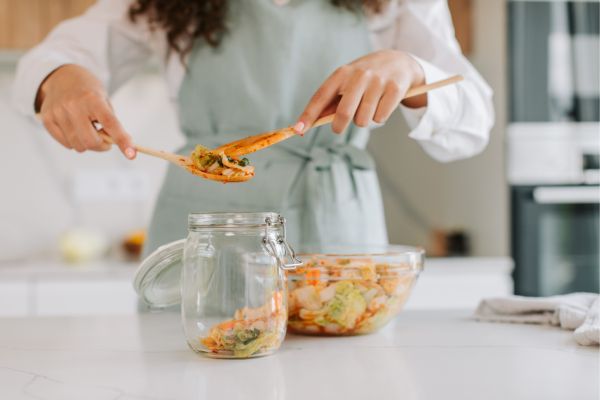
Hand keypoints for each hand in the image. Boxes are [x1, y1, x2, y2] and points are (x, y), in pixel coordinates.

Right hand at [36, 64, 135, 158]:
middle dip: (102, 146)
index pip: (110, 123)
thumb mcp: (104, 100)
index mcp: (92, 98)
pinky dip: (74, 142)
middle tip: (105, 140)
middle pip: (90, 141)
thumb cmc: (88, 92)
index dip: (122, 140)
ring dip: (87, 144)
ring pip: (77, 145)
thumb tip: (113, 144)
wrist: (62, 76)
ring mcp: (58, 112)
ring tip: (88, 129)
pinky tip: (75, 129)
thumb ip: (109, 122)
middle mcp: (73, 105)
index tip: (132, 155)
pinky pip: (65, 143)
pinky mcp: (47, 119)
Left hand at [296, 50, 425, 133]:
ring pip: (363, 119)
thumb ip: (330, 102)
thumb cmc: (366, 77)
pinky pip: (380, 118)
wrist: (400, 62)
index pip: (321, 96)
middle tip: (338, 128)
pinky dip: (379, 117)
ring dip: (363, 121)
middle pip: (344, 112)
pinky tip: (382, 105)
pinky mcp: (395, 89)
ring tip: (368, 109)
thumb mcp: (347, 82)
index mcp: (342, 73)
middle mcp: (359, 75)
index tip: (298, 129)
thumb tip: (307, 124)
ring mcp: (378, 81)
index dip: (309, 114)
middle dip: (338, 126)